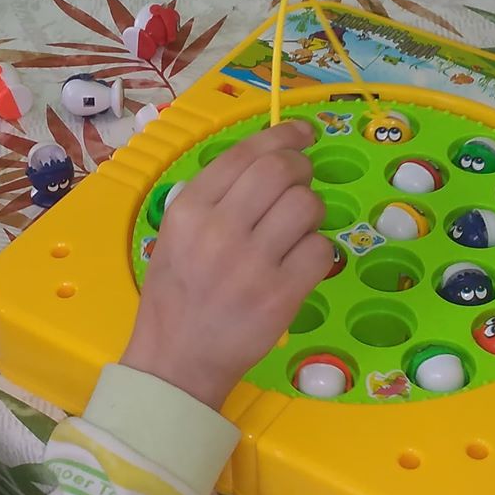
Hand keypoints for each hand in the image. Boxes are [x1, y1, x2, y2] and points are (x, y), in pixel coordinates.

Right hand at [122, 121, 326, 411]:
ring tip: (297, 229)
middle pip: (281, 170)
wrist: (176, 361)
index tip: (302, 134)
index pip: (246, 154)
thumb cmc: (176, 296)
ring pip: (307, 206)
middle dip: (302, 168)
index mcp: (189, 209)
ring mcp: (252, 263)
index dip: (283, 136)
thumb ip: (214, 197)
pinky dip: (317, 252)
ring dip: (312, 211)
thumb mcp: (175, 234)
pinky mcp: (281, 295)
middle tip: (303, 180)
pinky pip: (320, 250)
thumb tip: (269, 158)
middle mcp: (219, 229)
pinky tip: (299, 263)